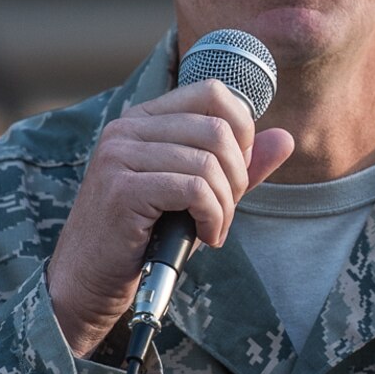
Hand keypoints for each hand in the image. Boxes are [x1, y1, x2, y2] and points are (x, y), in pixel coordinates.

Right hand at [48, 78, 295, 356]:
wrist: (89, 281)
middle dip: (238, 176)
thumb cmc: (145, 237)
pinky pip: (194, 190)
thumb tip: (285, 138)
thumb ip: (239, 166)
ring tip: (214, 229)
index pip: (212, 92)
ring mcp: (120, 156)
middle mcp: (127, 128)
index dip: (242, 129)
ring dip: (226, 204)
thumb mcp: (198, 195)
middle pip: (217, 128)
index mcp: (144, 119)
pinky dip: (213, 217)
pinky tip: (206, 237)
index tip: (237, 171)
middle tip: (226, 210)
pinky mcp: (122, 190)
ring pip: (208, 162)